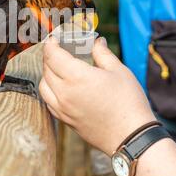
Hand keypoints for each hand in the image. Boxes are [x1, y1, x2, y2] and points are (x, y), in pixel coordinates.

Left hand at [39, 36, 156, 155]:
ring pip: (43, 86)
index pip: (52, 55)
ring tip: (58, 67)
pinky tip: (59, 87)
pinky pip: (48, 101)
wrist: (131, 136)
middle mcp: (64, 93)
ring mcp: (63, 109)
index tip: (54, 39)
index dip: (50, 44)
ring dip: (47, 73)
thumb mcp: (119, 71)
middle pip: (46, 69)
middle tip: (59, 49)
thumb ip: (103, 54)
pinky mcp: (66, 120)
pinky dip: (49, 90)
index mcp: (77, 77)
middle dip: (49, 56)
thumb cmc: (128, 102)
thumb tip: (97, 42)